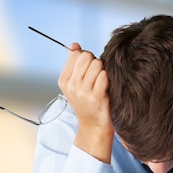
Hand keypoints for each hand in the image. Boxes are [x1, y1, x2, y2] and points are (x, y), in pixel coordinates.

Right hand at [58, 43, 113, 163]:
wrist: (93, 127)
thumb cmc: (87, 103)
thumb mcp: (75, 84)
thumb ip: (74, 63)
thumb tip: (74, 45)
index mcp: (64, 80)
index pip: (76, 54)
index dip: (86, 57)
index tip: (89, 69)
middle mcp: (72, 86)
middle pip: (86, 57)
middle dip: (95, 61)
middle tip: (98, 74)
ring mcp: (83, 92)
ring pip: (97, 64)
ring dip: (103, 70)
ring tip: (102, 82)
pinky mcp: (96, 97)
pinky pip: (104, 76)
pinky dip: (108, 80)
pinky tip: (107, 88)